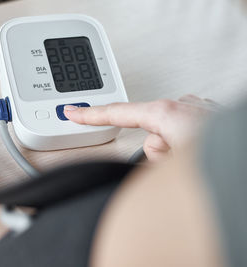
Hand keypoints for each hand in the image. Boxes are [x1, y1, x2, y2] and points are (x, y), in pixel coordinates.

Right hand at [64, 95, 219, 160]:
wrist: (243, 152)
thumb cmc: (224, 154)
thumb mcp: (176, 161)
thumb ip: (152, 155)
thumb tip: (151, 151)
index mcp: (166, 113)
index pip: (117, 113)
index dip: (90, 115)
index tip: (72, 112)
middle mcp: (181, 106)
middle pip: (149, 137)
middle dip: (159, 154)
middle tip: (177, 163)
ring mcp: (195, 111)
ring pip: (168, 140)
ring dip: (177, 155)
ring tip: (196, 161)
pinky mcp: (206, 118)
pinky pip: (184, 136)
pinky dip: (188, 147)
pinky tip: (203, 155)